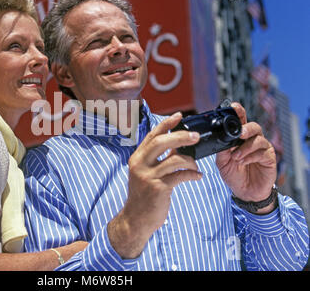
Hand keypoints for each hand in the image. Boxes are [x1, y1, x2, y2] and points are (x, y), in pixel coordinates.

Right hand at [108, 112, 201, 258]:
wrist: (136, 219)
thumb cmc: (144, 196)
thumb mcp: (145, 173)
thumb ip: (157, 159)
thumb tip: (176, 144)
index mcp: (137, 158)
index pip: (152, 136)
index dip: (166, 124)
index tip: (179, 116)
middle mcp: (140, 164)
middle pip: (161, 142)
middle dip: (181, 136)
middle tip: (195, 136)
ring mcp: (148, 176)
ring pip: (174, 159)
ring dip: (190, 160)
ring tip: (196, 165)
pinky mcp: (158, 188)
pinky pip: (180, 176)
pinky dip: (192, 174)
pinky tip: (198, 176)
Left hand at [216, 103, 276, 203]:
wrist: (244, 193)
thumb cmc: (234, 174)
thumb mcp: (222, 162)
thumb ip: (221, 150)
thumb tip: (219, 139)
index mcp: (239, 138)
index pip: (241, 121)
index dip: (239, 112)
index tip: (234, 107)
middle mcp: (252, 140)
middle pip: (254, 126)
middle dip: (246, 128)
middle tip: (239, 134)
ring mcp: (262, 148)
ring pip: (258, 139)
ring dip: (245, 147)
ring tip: (235, 157)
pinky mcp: (269, 158)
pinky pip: (262, 152)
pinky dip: (250, 156)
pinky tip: (243, 162)